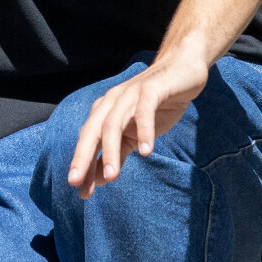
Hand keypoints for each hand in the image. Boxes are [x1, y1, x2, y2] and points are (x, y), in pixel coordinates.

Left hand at [67, 49, 208, 198]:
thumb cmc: (157, 104)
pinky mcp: (152, 88)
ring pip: (113, 122)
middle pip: (93, 131)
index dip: (83, 165)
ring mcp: (131, 94)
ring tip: (112, 176)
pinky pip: (144, 110)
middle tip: (78, 183)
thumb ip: (118, 153)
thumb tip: (100, 179)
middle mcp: (113, 102)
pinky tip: (146, 152)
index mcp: (105, 112)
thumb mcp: (135, 133)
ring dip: (111, 150)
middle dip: (83, 157)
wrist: (182, 69)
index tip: (80, 192)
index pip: (89, 141)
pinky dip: (143, 130)